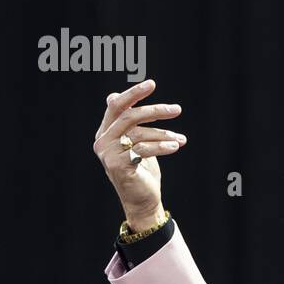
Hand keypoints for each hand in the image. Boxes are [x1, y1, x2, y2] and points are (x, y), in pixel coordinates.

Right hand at [92, 79, 185, 229]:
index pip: (116, 105)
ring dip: (165, 134)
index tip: (152, 84)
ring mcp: (108, 154)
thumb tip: (112, 95)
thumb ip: (127, 122)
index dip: (133, 93)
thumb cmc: (141, 168)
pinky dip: (162, 147)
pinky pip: (143, 149)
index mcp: (105, 131)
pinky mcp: (118, 166)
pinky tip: (176, 146)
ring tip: (181, 139)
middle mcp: (102, 141)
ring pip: (139, 133)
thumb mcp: (134, 141)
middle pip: (129, 116)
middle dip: (155, 110)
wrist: (141, 199)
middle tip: (177, 109)